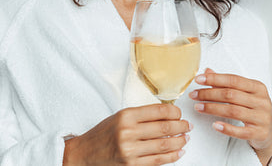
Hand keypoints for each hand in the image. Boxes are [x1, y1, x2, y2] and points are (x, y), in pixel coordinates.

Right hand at [63, 103, 191, 165]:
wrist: (84, 154)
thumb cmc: (103, 134)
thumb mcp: (120, 117)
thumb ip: (141, 115)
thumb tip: (167, 114)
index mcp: (126, 115)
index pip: (159, 111)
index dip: (175, 112)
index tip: (180, 113)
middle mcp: (128, 132)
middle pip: (165, 128)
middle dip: (181, 126)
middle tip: (187, 126)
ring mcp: (130, 151)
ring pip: (164, 145)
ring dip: (179, 142)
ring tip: (185, 138)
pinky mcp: (131, 165)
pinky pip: (158, 161)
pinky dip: (172, 156)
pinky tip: (178, 152)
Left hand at [189, 68, 271, 165]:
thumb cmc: (255, 109)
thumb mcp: (245, 93)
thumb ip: (227, 83)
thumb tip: (207, 71)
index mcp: (258, 87)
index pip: (233, 80)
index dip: (214, 79)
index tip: (198, 79)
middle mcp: (261, 101)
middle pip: (231, 95)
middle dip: (209, 94)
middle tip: (194, 95)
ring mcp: (262, 118)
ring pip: (233, 111)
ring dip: (212, 109)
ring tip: (198, 107)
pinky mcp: (259, 133)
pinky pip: (240, 131)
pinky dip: (226, 128)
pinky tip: (214, 125)